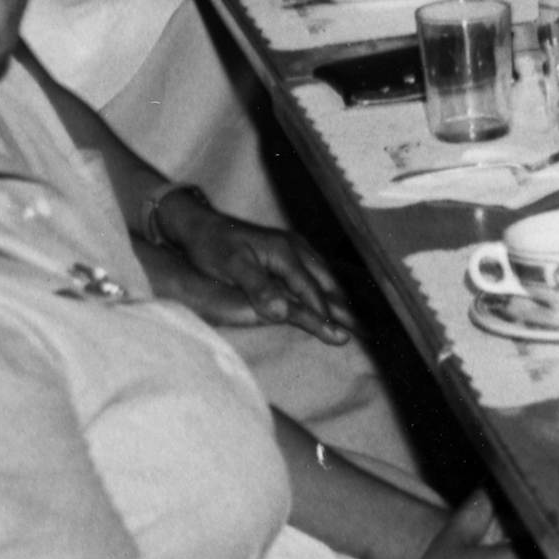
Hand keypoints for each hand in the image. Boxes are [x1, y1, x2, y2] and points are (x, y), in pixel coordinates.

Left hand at [145, 195, 356, 346]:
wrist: (199, 223)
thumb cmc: (210, 247)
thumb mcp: (231, 267)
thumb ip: (259, 288)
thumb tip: (283, 312)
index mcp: (284, 253)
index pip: (310, 290)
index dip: (324, 313)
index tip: (339, 335)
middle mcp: (295, 247)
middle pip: (325, 281)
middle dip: (341, 306)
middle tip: (360, 329)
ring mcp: (293, 246)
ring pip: (323, 275)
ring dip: (336, 296)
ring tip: (351, 317)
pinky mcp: (287, 248)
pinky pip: (314, 271)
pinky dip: (324, 287)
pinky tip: (328, 296)